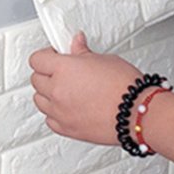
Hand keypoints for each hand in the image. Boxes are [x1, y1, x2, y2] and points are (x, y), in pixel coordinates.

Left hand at [28, 30, 144, 144]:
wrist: (138, 113)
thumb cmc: (125, 86)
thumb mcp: (103, 59)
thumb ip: (82, 52)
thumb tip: (76, 43)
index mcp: (63, 69)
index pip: (37, 59)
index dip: (46, 55)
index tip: (55, 55)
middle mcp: (57, 91)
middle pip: (36, 79)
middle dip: (46, 73)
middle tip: (60, 70)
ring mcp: (61, 112)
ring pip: (39, 101)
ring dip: (47, 93)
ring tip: (63, 89)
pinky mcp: (68, 130)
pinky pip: (50, 120)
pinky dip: (54, 113)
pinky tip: (66, 107)